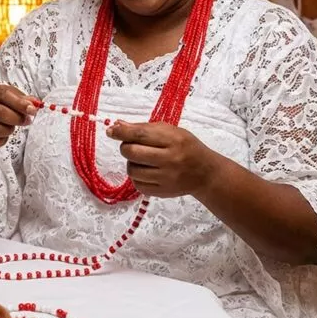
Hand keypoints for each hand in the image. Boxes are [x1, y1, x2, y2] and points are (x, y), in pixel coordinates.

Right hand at [0, 81, 36, 150]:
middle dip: (17, 117)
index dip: (19, 102)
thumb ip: (21, 98)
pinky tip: (3, 134)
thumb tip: (34, 103)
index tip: (32, 109)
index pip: (2, 94)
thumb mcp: (6, 96)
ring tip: (12, 126)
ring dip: (9, 129)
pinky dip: (3, 139)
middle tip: (28, 120)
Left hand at [108, 121, 222, 197]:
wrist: (205, 173)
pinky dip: (137, 176)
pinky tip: (146, 171)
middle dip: (125, 147)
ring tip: (142, 160)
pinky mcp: (162, 192)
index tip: (110, 131)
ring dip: (131, 163)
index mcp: (173, 140)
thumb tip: (117, 125)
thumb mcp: (171, 131)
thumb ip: (145, 128)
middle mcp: (170, 160)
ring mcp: (166, 178)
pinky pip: (137, 184)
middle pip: (132, 152)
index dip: (122, 132)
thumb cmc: (186, 147)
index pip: (140, 134)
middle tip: (131, 146)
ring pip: (131, 170)